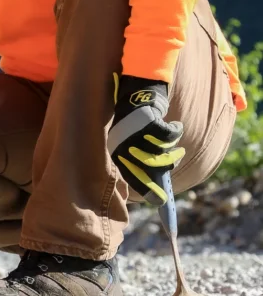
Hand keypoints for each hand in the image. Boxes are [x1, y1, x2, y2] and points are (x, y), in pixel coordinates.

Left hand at [107, 74, 184, 204]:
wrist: (134, 92)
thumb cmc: (134, 125)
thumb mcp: (132, 146)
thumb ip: (141, 167)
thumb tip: (157, 198)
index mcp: (116, 153)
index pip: (133, 179)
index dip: (149, 191)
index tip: (161, 203)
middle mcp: (123, 145)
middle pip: (153, 168)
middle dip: (167, 163)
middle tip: (177, 156)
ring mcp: (135, 134)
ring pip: (164, 152)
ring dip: (172, 147)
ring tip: (171, 139)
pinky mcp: (148, 121)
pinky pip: (170, 136)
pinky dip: (175, 131)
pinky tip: (174, 125)